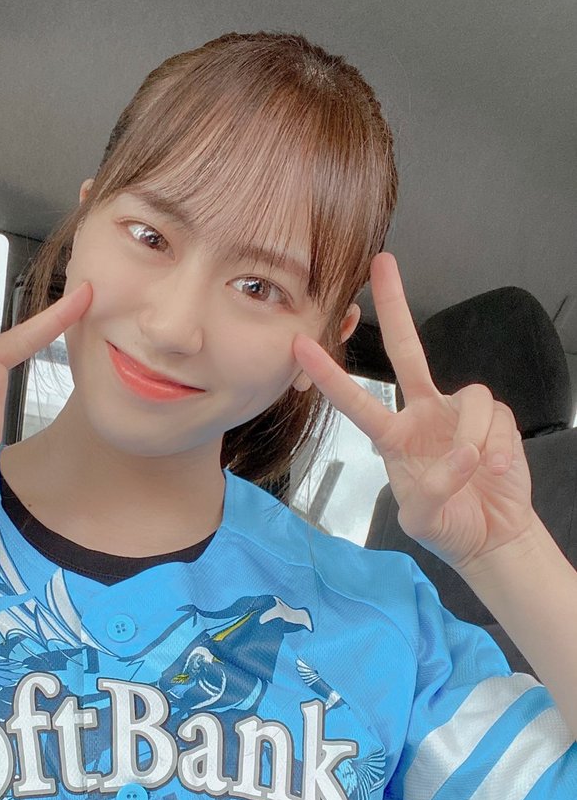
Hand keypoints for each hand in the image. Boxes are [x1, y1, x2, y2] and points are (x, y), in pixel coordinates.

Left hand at [293, 253, 533, 570]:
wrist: (491, 536)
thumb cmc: (447, 525)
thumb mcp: (421, 520)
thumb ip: (431, 493)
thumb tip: (461, 457)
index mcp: (393, 437)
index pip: (356, 401)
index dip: (329, 374)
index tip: (300, 346)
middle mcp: (424, 414)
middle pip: (408, 350)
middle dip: (395, 305)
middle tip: (381, 263)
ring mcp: (460, 413)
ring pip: (471, 399)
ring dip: (474, 439)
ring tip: (476, 470)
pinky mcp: (497, 418)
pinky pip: (497, 420)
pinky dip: (499, 448)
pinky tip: (496, 471)